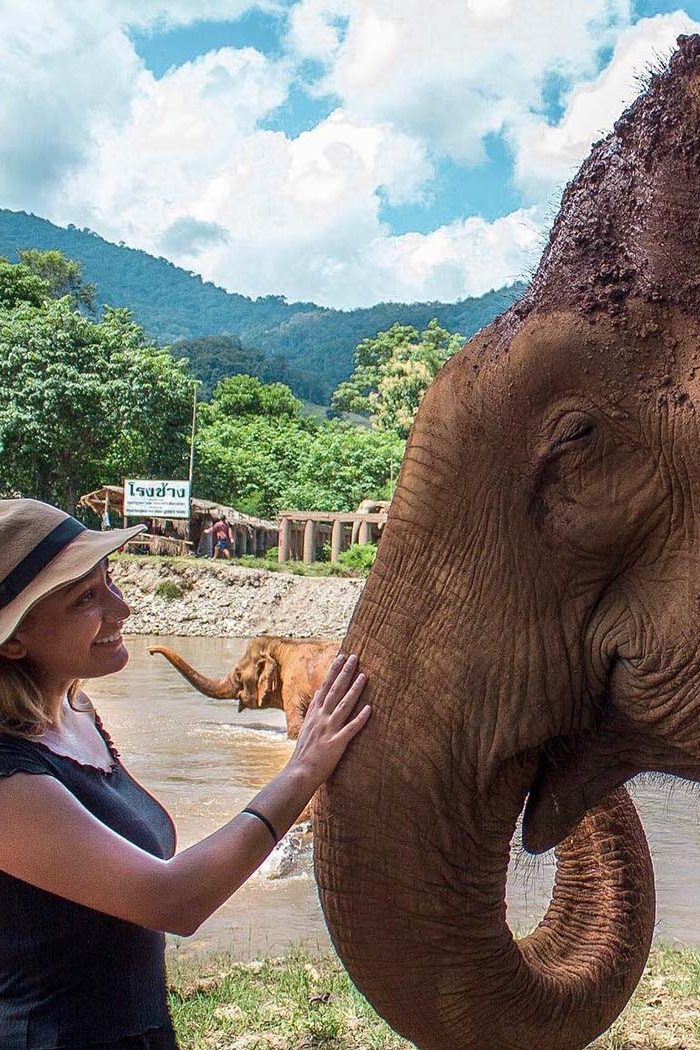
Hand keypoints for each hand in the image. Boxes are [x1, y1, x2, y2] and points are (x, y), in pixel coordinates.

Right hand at [287, 653, 369, 790]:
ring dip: (354, 689)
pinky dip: (360, 718)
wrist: (298, 773)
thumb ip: (313, 709)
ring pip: (344, 705)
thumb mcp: (306, 727)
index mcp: (314, 715)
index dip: (333, 672)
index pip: (325, 688)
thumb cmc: (303, 754)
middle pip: (334, 691)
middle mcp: (321, 718)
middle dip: (344, 673)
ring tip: (364, 675)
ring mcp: (329, 730)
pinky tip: (369, 708)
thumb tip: (319, 692)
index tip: (340, 657)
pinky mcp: (336, 743)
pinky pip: (351, 729)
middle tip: (353, 657)